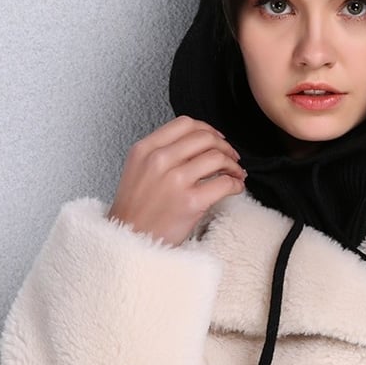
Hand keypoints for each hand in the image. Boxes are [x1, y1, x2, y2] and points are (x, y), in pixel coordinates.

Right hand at [108, 116, 245, 245]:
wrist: (129, 241)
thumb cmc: (136, 209)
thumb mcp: (138, 169)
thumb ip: (161, 151)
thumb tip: (197, 142)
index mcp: (145, 149)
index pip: (185, 124)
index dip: (208, 129)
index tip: (217, 139)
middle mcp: (159, 160)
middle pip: (205, 137)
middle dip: (224, 146)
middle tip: (231, 157)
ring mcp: (175, 181)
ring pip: (217, 157)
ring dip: (233, 165)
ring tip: (235, 173)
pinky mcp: (190, 202)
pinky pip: (225, 183)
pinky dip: (236, 184)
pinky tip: (235, 188)